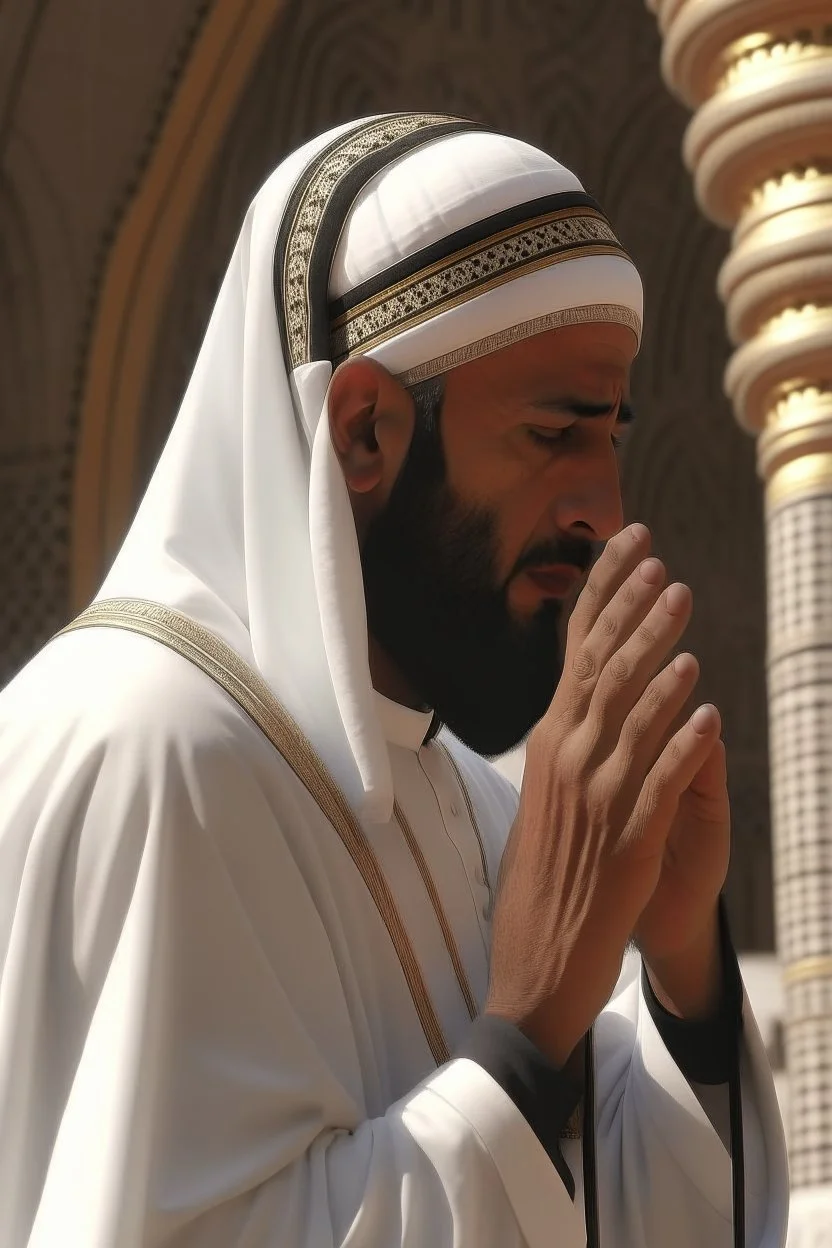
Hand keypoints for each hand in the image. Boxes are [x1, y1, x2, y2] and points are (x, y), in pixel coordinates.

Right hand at [486, 524, 720, 1066]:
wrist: (535, 964)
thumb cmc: (543, 881)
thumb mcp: (544, 800)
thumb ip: (567, 750)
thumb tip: (584, 705)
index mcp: (549, 745)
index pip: (576, 653)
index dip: (604, 596)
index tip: (628, 548)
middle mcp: (566, 760)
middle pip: (601, 669)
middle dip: (632, 610)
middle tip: (661, 563)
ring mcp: (595, 798)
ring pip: (629, 711)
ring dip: (658, 656)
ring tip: (684, 609)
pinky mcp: (627, 839)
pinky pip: (658, 780)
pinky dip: (683, 741)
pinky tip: (708, 709)